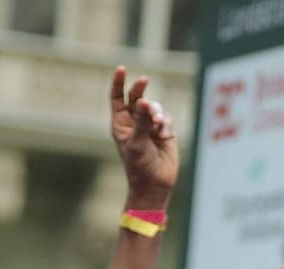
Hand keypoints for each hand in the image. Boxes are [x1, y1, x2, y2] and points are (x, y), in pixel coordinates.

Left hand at [109, 66, 177, 208]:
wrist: (154, 184)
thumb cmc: (138, 166)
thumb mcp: (137, 143)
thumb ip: (141, 121)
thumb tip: (145, 101)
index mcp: (121, 123)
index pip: (116, 97)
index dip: (118, 82)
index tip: (122, 68)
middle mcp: (135, 122)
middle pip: (137, 97)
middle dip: (140, 89)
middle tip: (144, 80)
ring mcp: (150, 126)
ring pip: (156, 107)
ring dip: (157, 113)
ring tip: (158, 125)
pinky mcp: (165, 132)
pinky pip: (167, 119)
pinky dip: (166, 124)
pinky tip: (164, 135)